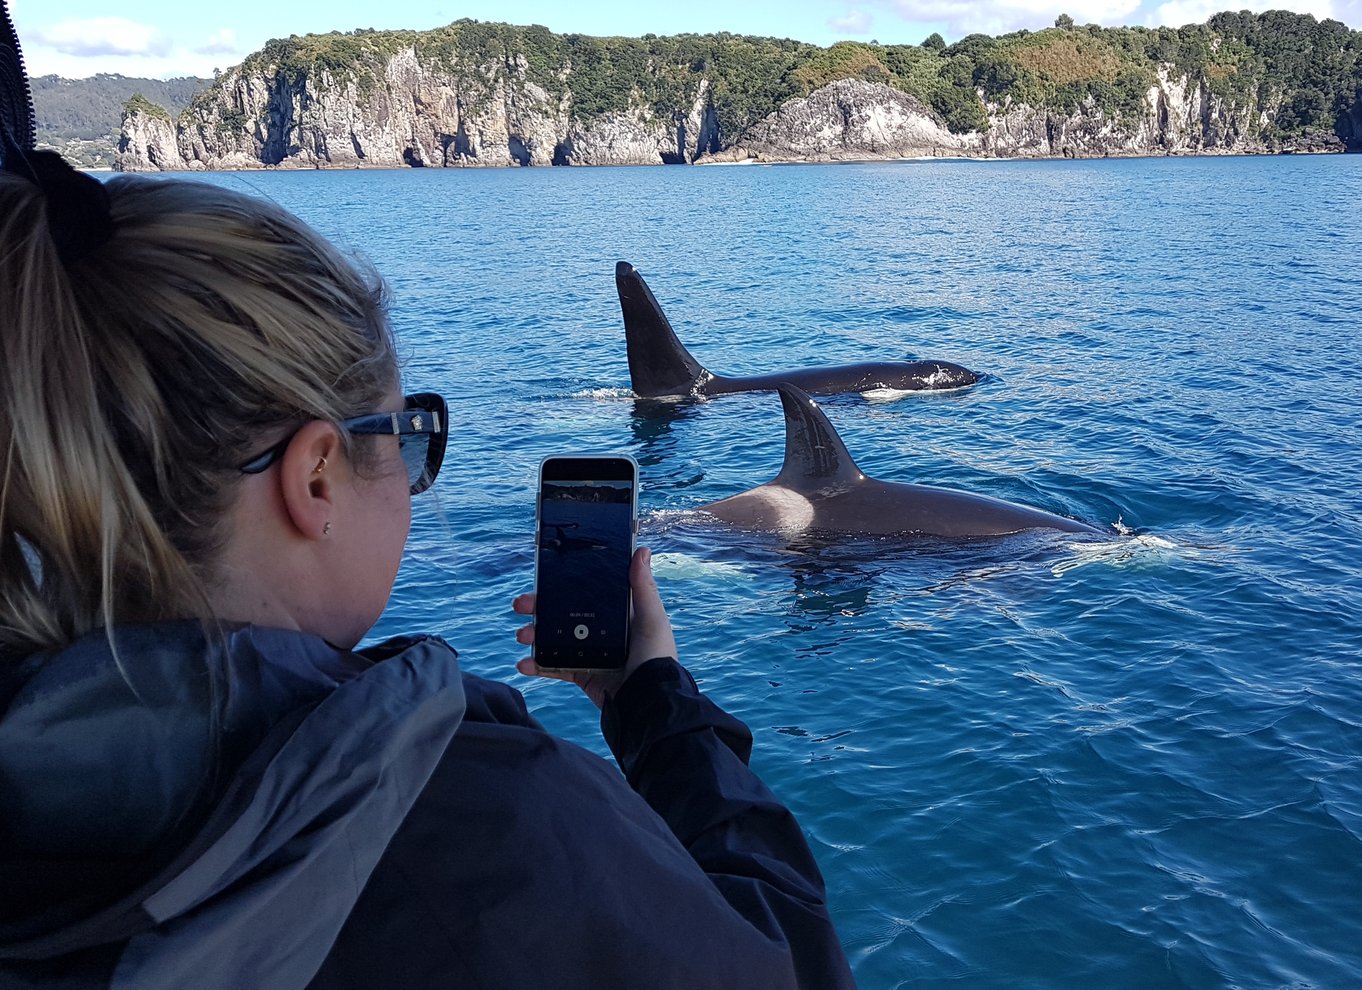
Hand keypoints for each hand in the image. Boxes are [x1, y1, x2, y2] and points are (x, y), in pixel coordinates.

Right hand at [513, 547, 676, 707]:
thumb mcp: (652, 618)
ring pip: (553, 639)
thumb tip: (641, 550)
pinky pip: (553, 667)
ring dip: (533, 635)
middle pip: (562, 614)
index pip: (584, 593)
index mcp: (615, 614)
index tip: (543, 578)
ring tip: (523, 636)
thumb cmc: (656, 656)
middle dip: (538, 608)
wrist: (648, 701)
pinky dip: (536, 665)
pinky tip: (524, 663)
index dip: (562, 586)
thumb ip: (643, 586)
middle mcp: (600, 630)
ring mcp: (588, 652)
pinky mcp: (581, 674)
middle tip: (520, 605)